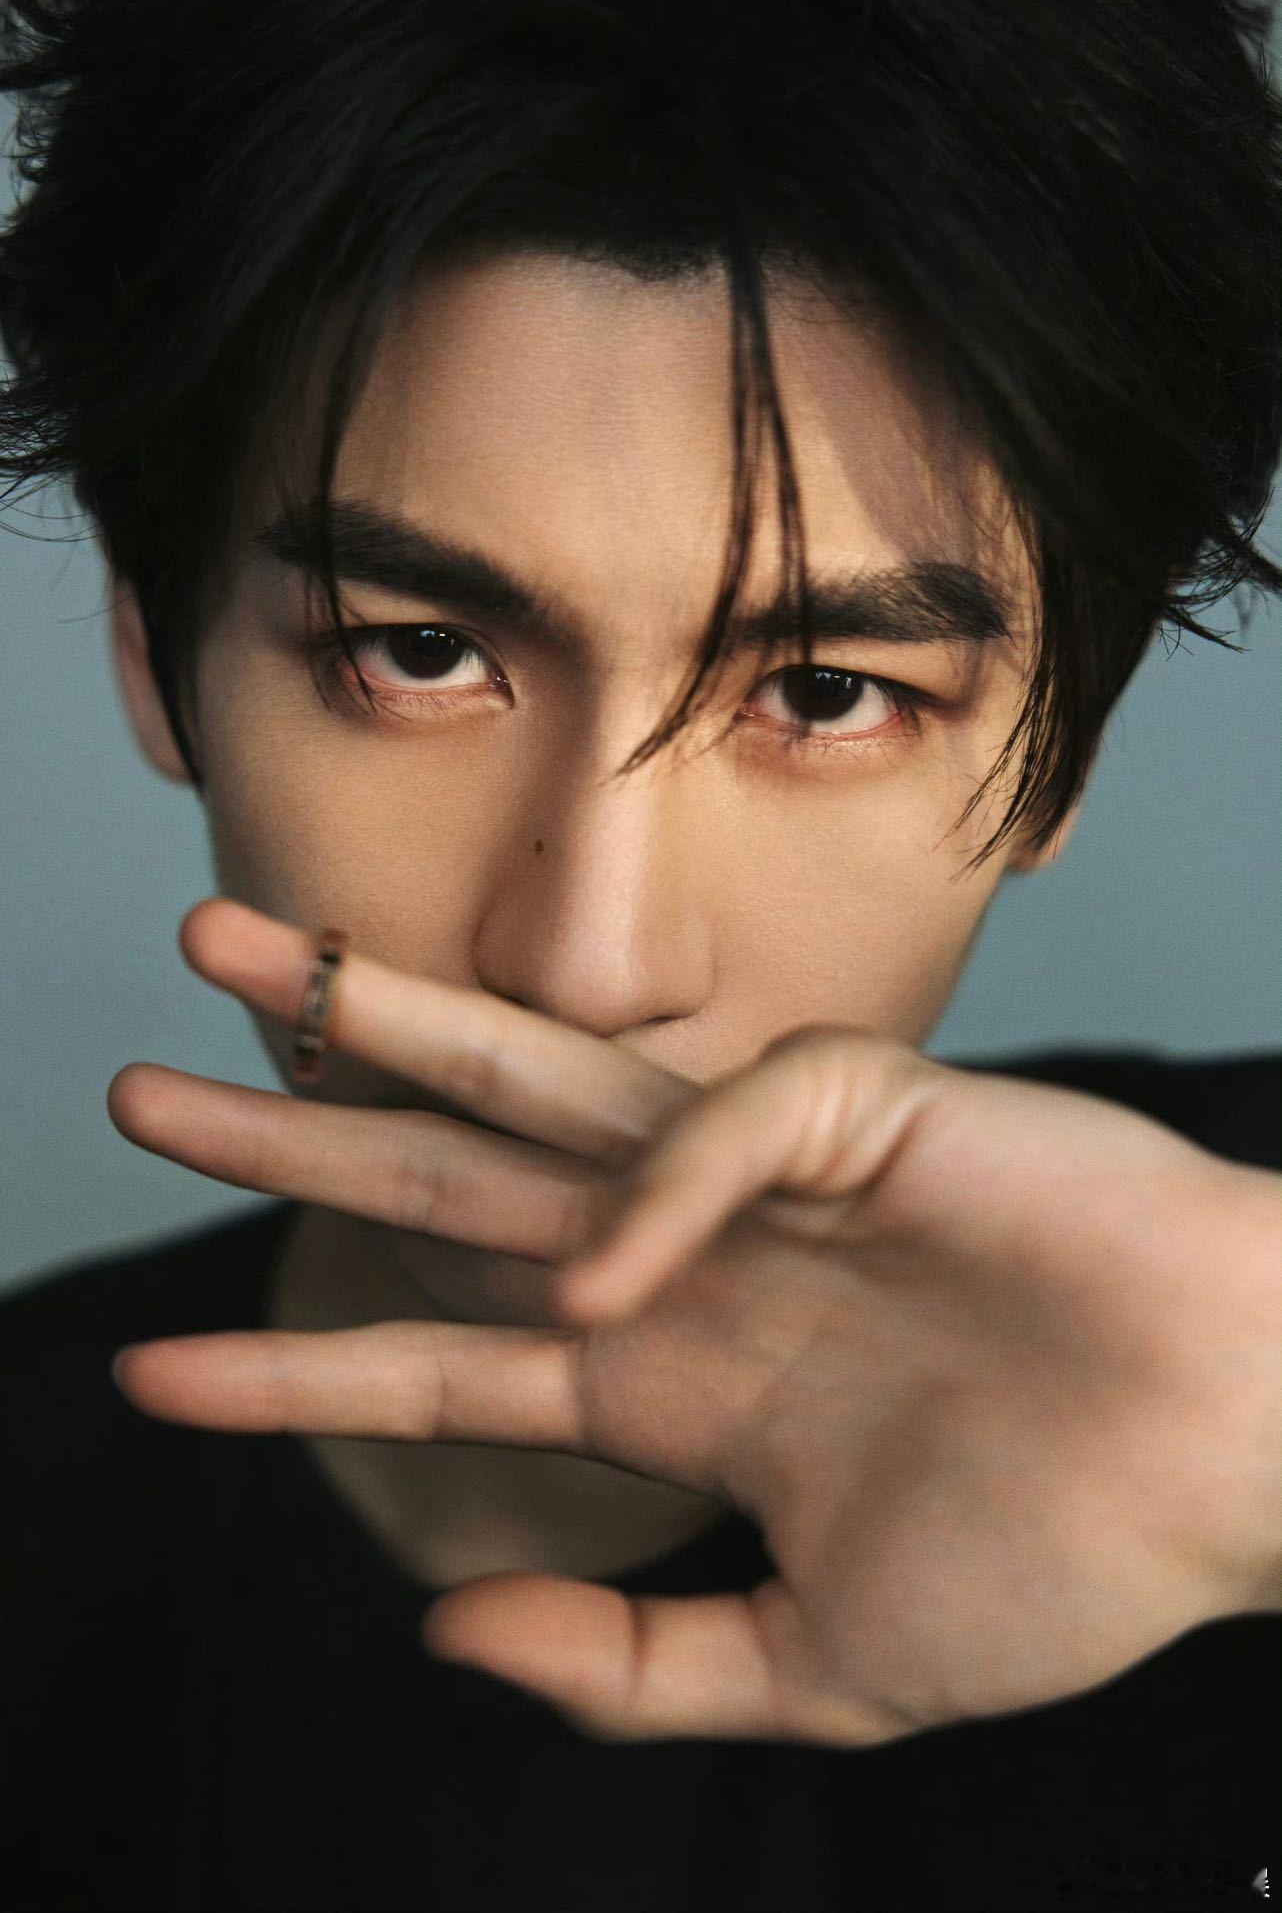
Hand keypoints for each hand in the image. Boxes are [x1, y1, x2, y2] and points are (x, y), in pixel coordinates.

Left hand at [109, 897, 1281, 1745]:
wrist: (1248, 1468)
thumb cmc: (1071, 1559)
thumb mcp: (821, 1667)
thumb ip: (635, 1670)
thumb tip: (451, 1637)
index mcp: (676, 1379)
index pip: (443, 1354)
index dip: (296, 1361)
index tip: (156, 1366)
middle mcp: (688, 1258)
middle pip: (447, 1174)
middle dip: (295, 1129)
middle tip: (138, 1090)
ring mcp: (765, 1176)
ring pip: (532, 1077)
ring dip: (380, 1026)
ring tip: (235, 964)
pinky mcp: (867, 1111)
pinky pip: (718, 1130)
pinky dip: (650, 1198)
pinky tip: (605, 1280)